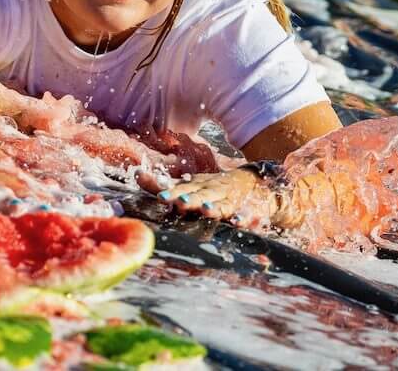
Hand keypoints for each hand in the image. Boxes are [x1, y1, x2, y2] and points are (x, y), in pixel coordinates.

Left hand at [159, 168, 273, 224]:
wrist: (259, 182)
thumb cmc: (218, 187)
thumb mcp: (194, 184)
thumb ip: (167, 184)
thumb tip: (138, 175)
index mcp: (201, 185)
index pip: (183, 187)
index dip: (172, 191)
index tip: (160, 196)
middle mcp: (215, 191)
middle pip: (201, 194)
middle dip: (190, 198)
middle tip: (179, 202)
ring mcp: (233, 200)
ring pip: (223, 204)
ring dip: (215, 207)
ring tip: (206, 210)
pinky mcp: (250, 211)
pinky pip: (248, 216)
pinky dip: (244, 219)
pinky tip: (237, 222)